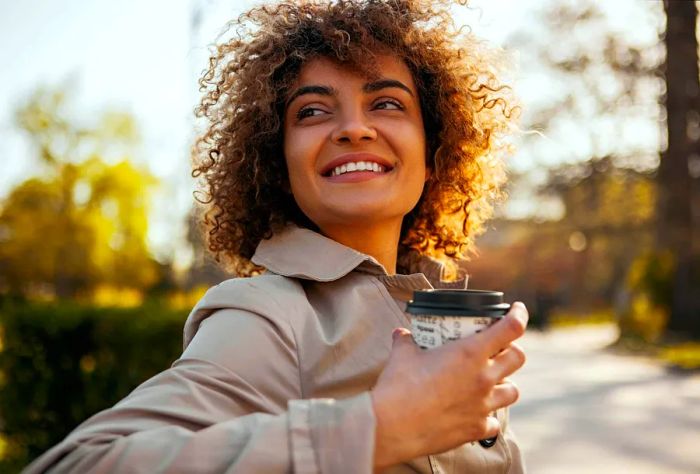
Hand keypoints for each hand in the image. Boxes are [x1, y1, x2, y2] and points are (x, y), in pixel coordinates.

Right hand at [370, 302, 527, 469]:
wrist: (392, 427)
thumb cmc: (398, 387)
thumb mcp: (401, 355)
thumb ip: (405, 341)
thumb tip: (402, 334)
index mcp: (469, 354)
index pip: (510, 328)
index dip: (519, 315)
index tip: (517, 310)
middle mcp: (483, 378)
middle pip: (518, 358)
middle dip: (512, 350)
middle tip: (499, 349)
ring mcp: (482, 405)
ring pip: (512, 391)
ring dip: (504, 383)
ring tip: (489, 382)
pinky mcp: (476, 429)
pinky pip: (493, 421)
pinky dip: (487, 416)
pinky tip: (474, 412)